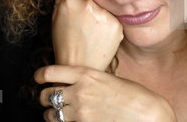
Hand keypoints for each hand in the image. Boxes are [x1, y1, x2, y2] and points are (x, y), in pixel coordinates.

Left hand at [35, 65, 176, 121]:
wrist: (148, 115)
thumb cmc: (135, 96)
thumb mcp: (110, 79)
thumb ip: (90, 81)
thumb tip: (77, 84)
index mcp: (86, 74)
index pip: (51, 72)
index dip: (40, 75)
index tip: (38, 78)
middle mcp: (79, 92)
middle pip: (47, 95)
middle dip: (45, 98)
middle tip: (49, 99)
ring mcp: (80, 112)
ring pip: (50, 115)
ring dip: (51, 115)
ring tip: (58, 114)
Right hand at [52, 0, 123, 70]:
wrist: (79, 68)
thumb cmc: (65, 45)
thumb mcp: (55, 20)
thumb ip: (61, 0)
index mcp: (70, 0)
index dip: (75, 6)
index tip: (75, 18)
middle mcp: (89, 4)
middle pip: (91, 1)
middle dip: (88, 11)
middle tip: (83, 29)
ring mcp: (104, 15)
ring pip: (103, 11)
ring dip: (99, 19)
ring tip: (91, 36)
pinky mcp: (117, 25)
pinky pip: (113, 21)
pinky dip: (108, 29)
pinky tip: (100, 39)